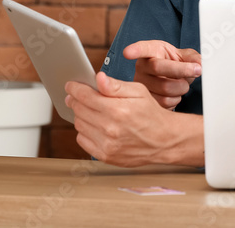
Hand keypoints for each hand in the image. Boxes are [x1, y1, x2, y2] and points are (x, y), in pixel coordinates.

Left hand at [65, 73, 200, 166]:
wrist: (164, 140)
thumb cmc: (151, 113)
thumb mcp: (138, 92)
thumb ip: (116, 85)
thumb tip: (99, 78)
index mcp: (117, 109)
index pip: (85, 96)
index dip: (74, 88)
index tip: (70, 85)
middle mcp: (109, 128)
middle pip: (79, 110)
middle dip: (76, 100)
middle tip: (77, 96)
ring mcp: (106, 144)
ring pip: (79, 125)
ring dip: (81, 115)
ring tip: (91, 111)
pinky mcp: (105, 156)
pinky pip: (83, 140)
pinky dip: (85, 131)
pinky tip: (96, 126)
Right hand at [122, 40, 201, 109]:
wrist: (171, 79)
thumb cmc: (175, 63)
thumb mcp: (185, 55)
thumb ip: (194, 58)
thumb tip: (201, 64)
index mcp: (150, 51)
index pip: (142, 49)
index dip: (134, 50)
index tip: (127, 52)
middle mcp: (141, 67)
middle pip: (159, 68)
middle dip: (182, 71)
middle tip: (197, 70)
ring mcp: (141, 85)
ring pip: (165, 88)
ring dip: (182, 87)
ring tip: (182, 83)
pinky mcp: (145, 101)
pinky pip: (165, 102)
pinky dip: (176, 99)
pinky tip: (174, 93)